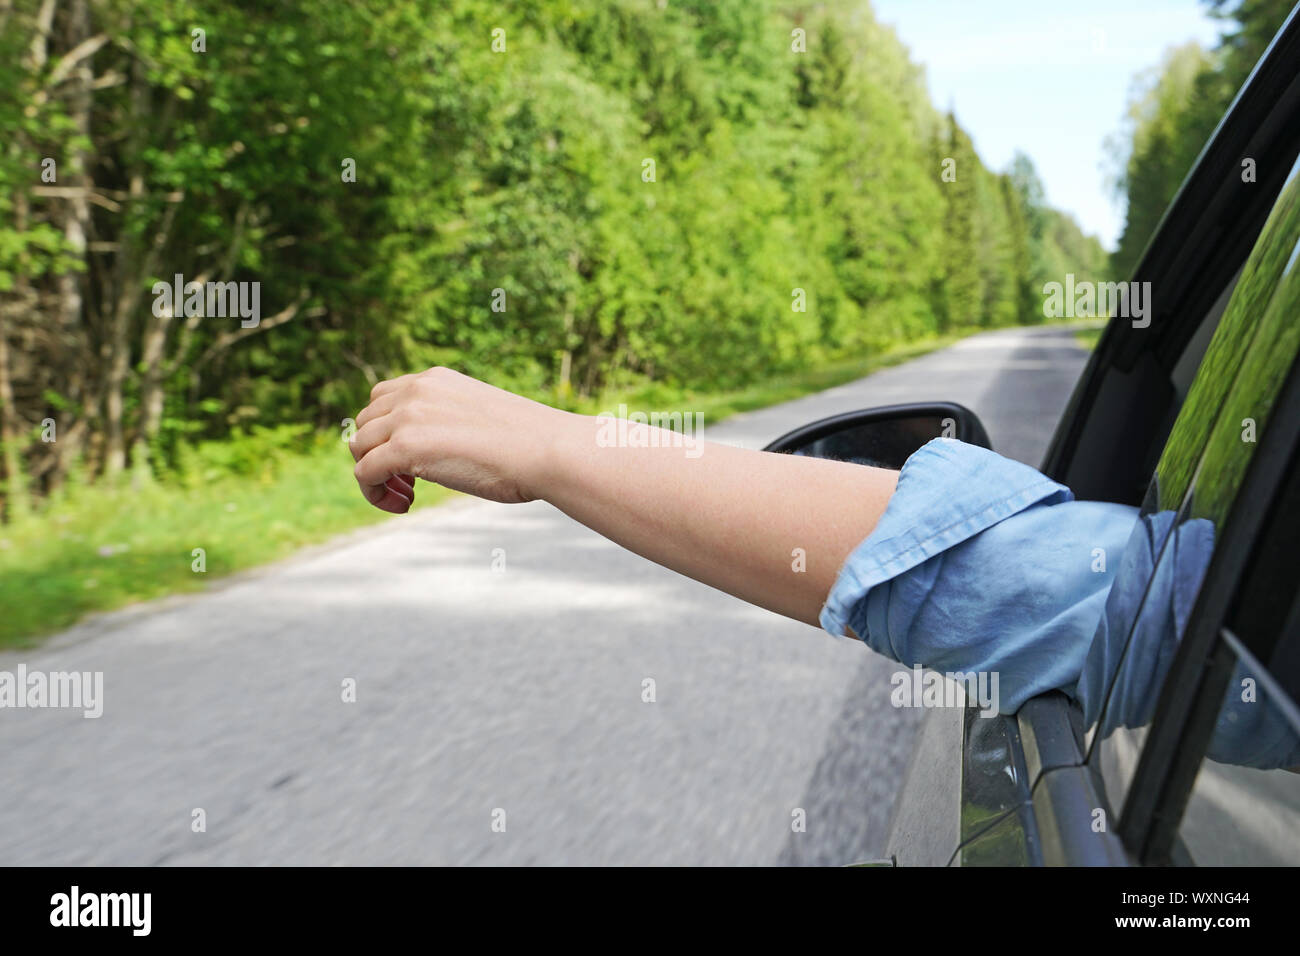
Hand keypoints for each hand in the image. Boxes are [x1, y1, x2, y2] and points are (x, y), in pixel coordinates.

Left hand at [350, 366, 561, 511]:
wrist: (548, 451)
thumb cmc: (529, 445)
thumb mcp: (479, 419)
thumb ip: (448, 424)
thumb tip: (433, 451)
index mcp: (435, 379)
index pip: (382, 399)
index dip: (387, 433)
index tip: (412, 461)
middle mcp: (416, 390)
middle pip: (365, 424)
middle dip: (378, 455)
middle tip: (410, 486)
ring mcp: (408, 417)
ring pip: (360, 448)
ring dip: (376, 477)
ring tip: (406, 498)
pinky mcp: (405, 447)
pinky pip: (364, 472)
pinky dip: (375, 494)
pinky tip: (404, 506)